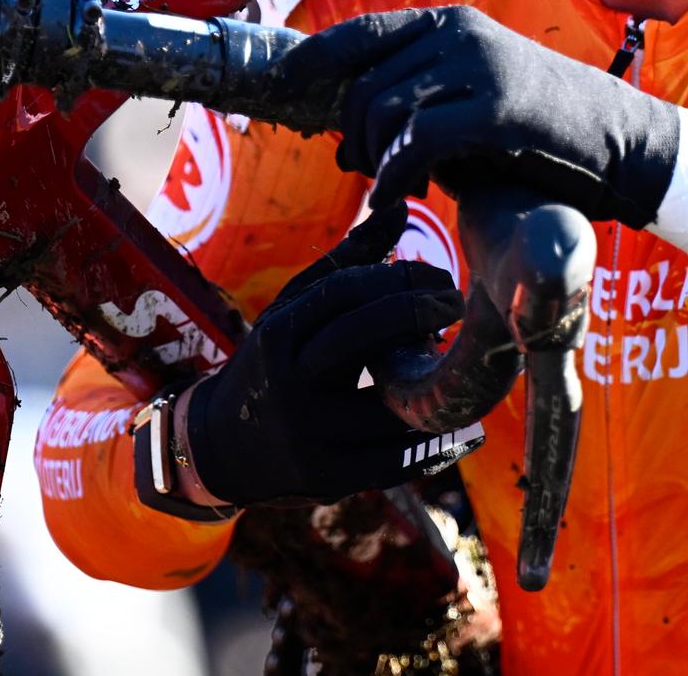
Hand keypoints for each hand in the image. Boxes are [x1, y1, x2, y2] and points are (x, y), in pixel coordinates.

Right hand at [185, 258, 474, 505]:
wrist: (220, 448)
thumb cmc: (276, 364)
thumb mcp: (295, 311)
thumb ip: (347, 263)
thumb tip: (400, 209)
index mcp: (280, 332)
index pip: (345, 291)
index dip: (399, 279)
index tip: (439, 278)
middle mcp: (288, 380)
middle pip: (361, 334)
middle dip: (417, 312)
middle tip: (454, 304)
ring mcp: (305, 432)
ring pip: (386, 401)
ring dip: (433, 383)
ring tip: (461, 366)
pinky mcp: (324, 478)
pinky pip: (391, 463)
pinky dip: (433, 447)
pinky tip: (467, 432)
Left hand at [289, 6, 681, 226]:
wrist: (628, 143)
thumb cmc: (549, 133)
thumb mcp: (478, 104)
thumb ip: (419, 111)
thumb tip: (348, 146)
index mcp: (453, 26)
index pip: (362, 31)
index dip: (316, 58)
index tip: (285, 82)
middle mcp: (461, 35)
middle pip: (365, 82)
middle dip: (355, 134)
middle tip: (371, 173)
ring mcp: (481, 67)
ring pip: (385, 109)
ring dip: (376, 159)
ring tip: (394, 189)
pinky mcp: (498, 109)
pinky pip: (418, 140)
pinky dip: (397, 175)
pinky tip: (400, 201)